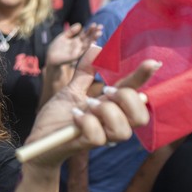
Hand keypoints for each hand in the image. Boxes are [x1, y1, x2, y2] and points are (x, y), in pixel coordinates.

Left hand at [24, 46, 157, 170]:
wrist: (39, 139)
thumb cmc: (58, 116)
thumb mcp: (72, 89)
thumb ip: (85, 70)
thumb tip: (98, 47)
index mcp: (109, 106)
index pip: (133, 92)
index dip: (142, 78)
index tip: (152, 62)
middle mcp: (110, 122)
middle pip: (141, 116)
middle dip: (126, 98)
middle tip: (105, 91)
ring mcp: (100, 135)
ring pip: (123, 130)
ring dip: (106, 112)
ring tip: (86, 107)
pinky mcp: (85, 144)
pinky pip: (98, 136)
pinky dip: (86, 122)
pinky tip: (74, 117)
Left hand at [46, 23, 101, 66]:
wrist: (50, 56)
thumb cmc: (57, 46)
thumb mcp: (63, 36)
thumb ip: (71, 31)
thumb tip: (80, 25)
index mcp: (77, 39)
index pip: (85, 33)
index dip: (90, 29)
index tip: (95, 24)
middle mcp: (79, 45)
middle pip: (89, 38)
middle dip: (95, 33)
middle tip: (101, 27)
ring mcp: (78, 51)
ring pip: (88, 44)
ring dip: (93, 39)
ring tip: (99, 33)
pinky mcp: (75, 56)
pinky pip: (83, 51)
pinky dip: (87, 47)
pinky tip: (92, 42)